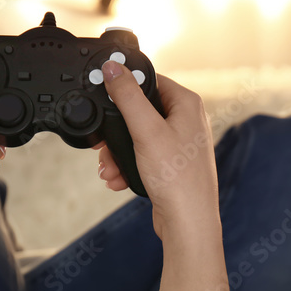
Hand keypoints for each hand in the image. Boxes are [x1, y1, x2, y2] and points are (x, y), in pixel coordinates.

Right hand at [96, 61, 218, 238]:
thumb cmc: (178, 178)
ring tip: (108, 168)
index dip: (125, 89)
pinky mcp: (172, 162)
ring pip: (138, 135)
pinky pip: (143, 154)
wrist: (188, 221)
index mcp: (187, 103)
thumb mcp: (146, 131)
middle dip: (117, 130)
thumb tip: (113, 68)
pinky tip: (118, 179)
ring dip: (118, 152)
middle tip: (102, 145)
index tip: (106, 100)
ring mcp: (181, 142)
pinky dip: (128, 165)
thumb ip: (127, 97)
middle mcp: (187, 119)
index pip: (150, 80)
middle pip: (140, 110)